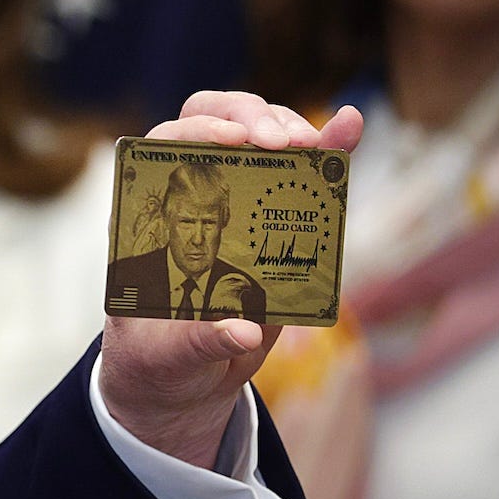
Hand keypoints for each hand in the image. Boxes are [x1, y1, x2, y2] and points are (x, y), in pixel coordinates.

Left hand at [99, 92, 362, 469]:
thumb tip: (242, 331)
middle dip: (248, 117)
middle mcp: (190, 198)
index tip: (233, 142)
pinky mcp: (276, 220)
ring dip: (288, 128)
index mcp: (149, 219)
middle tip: (283, 144)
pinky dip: (328, 148)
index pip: (162, 150)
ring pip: (257, 137)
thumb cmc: (159, 361)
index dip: (195, 133)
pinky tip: (349, 125)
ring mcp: (235, 203)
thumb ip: (196, 344)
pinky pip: (302, 175)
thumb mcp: (167, 358)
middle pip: (211, 123)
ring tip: (314, 146)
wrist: (185, 381)